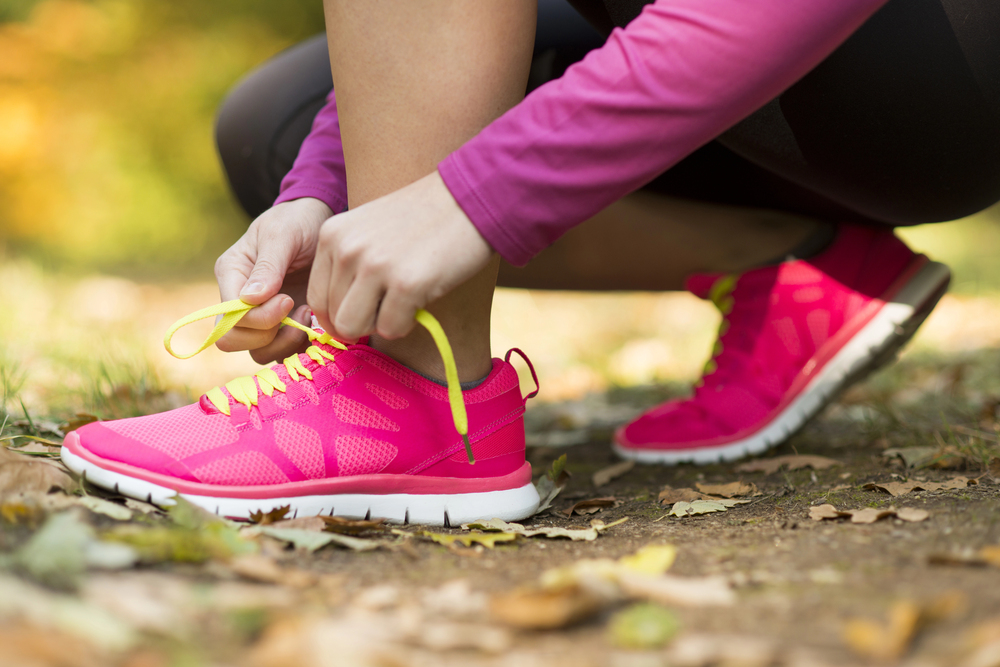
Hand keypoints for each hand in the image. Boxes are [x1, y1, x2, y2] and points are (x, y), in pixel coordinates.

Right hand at [214, 197, 332, 362]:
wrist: (319, 223)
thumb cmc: (297, 221)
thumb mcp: (283, 234)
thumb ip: (268, 265)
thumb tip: (250, 299)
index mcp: (231, 275)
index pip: (229, 316)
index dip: (259, 318)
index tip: (288, 300)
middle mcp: (240, 300)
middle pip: (235, 340)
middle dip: (270, 335)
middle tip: (301, 311)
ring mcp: (262, 315)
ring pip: (259, 352)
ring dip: (287, 343)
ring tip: (311, 316)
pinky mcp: (284, 325)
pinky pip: (284, 351)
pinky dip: (301, 346)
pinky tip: (318, 324)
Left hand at [307, 171, 492, 340]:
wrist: (469, 199)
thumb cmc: (423, 218)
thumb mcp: (369, 228)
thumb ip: (348, 263)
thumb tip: (336, 319)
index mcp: (332, 234)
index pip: (317, 298)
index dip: (339, 316)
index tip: (363, 313)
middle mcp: (347, 249)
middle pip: (334, 318)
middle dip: (363, 321)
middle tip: (390, 304)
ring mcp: (375, 266)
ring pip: (353, 328)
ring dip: (380, 324)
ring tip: (402, 302)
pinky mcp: (406, 283)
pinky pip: (391, 328)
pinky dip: (407, 323)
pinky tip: (421, 298)